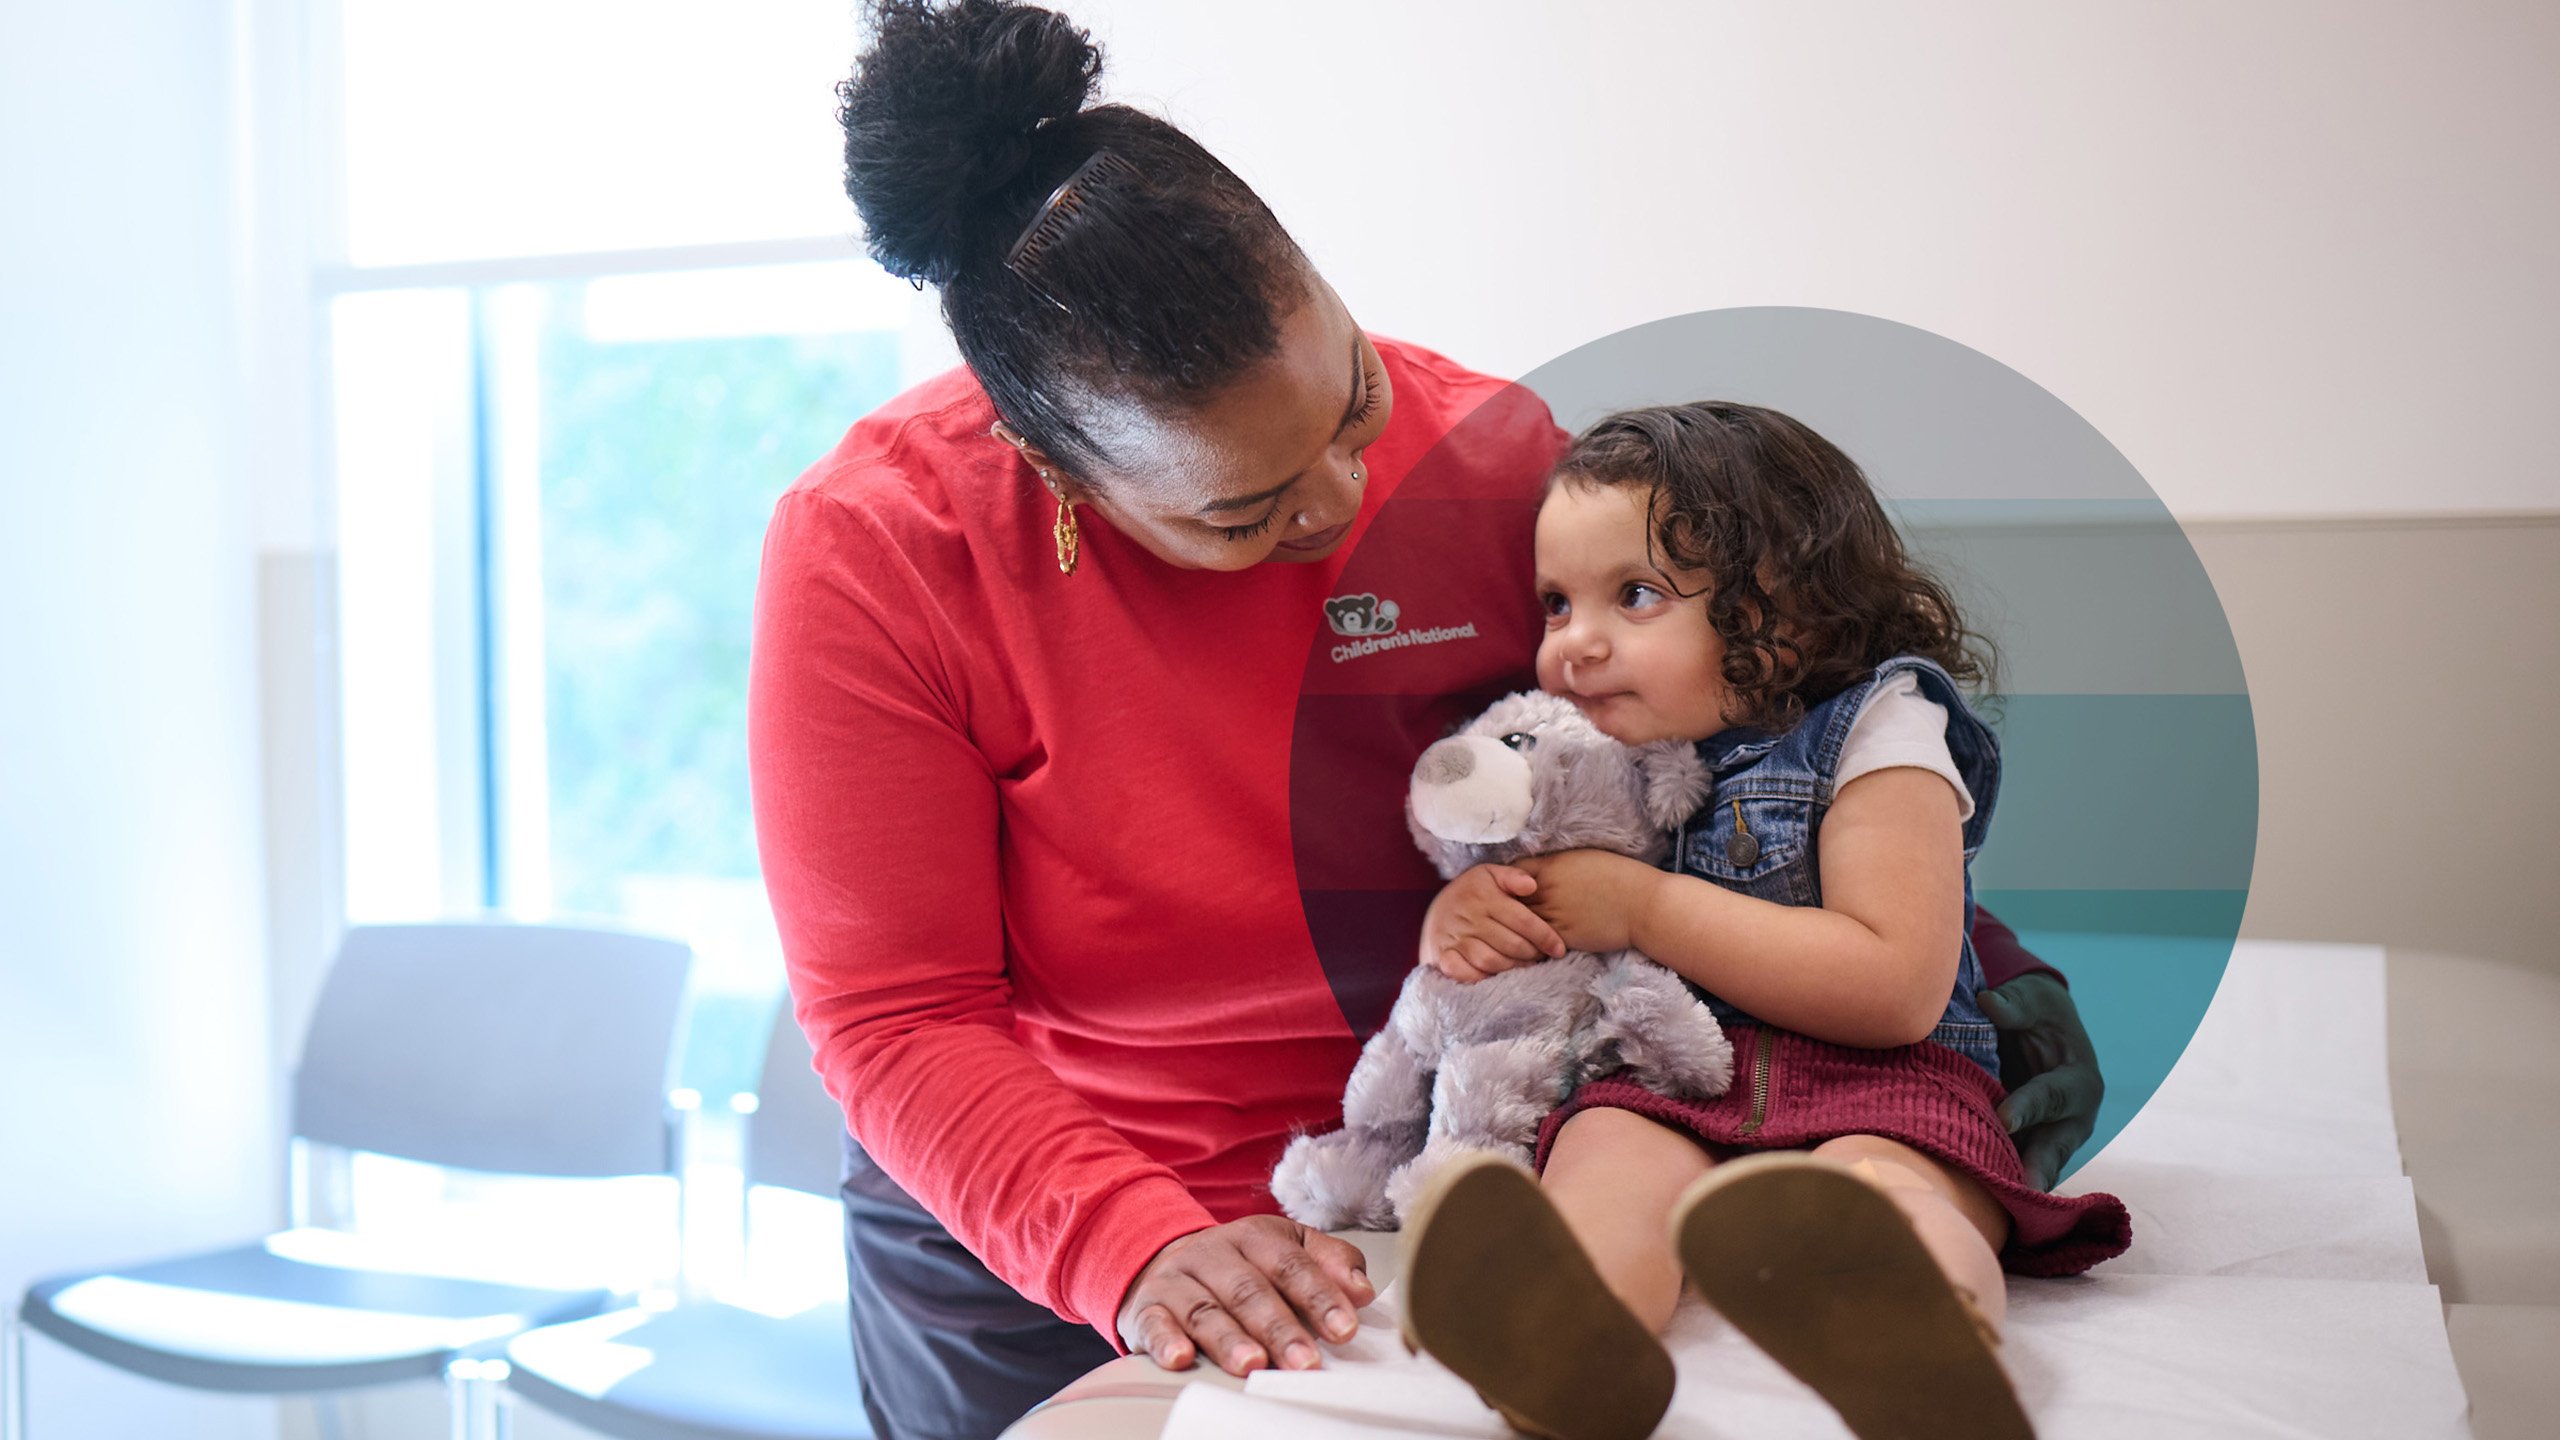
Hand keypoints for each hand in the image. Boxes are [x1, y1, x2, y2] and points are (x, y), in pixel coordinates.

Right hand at [1116, 1215, 1373, 1375]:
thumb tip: (1362, 1290)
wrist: (1163, 1259)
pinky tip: (1181, 1358)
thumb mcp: (1286, 1249)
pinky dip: (1165, 1342)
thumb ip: (1329, 1263)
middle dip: (1279, 1328)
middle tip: (1305, 1362)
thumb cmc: (1239, 1265)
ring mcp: (1176, 1280)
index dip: (1319, 1296)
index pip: (1291, 1264)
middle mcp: (1213, 1254)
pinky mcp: (1146, 1309)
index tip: (1344, 1328)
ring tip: (1253, 1364)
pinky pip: (1154, 1324)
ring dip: (1229, 1339)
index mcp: (1254, 1237)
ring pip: (1204, 1309)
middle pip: (1248, 1290)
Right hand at [1423, 863, 1565, 983]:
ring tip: (1524, 965)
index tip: (1559, 949)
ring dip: (1513, 967)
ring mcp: (1454, 938)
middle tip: (1540, 956)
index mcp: (1483, 895)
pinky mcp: (1443, 956)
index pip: (1523, 920)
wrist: (1435, 909)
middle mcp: (1468, 917)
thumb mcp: (1490, 874)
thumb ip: (1513, 876)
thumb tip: (1532, 885)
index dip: (1545, 937)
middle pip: (1511, 944)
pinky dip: (1483, 978)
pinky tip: (1497, 975)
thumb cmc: (1472, 892)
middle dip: (1532, 954)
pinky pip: (1465, 973)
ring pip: (1491, 961)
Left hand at [1511, 850, 1658, 953]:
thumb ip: (1557, 863)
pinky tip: (1527, 945)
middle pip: (1509, 898)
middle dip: (1504, 905)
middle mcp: (1547, 890)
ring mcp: (1553, 914)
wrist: (1643, 905)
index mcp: (1551, 866)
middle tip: (1495, 913)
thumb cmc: (1619, 876)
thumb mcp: (1583, 858)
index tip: (1506, 888)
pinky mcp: (1563, 937)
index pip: (1512, 872)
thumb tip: (1542, 867)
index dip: (1508, 881)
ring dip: (1513, 927)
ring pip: (1520, 923)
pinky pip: (1535, 941)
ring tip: (1505, 932)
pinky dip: (1530, 943)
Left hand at [1979, 972, 2103, 1189]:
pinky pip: (2022, 1171)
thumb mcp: (2031, 1000)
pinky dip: (2005, 1184)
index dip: (2029, 1107)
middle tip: (2019, 1189)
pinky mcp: (2033, 1149)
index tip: (2004, 1118)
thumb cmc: (2037, 1011)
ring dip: (2019, 1185)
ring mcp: (2056, 1139)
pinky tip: (1981, 1200)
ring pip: (2040, 1167)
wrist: (2041, 1028)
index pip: (2053, 1096)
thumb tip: (1989, 1002)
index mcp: (2079, 1080)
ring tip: (1997, 1204)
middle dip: (2037, 1167)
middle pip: (2055, 1146)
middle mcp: (2074, 1117)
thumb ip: (2014, 1005)